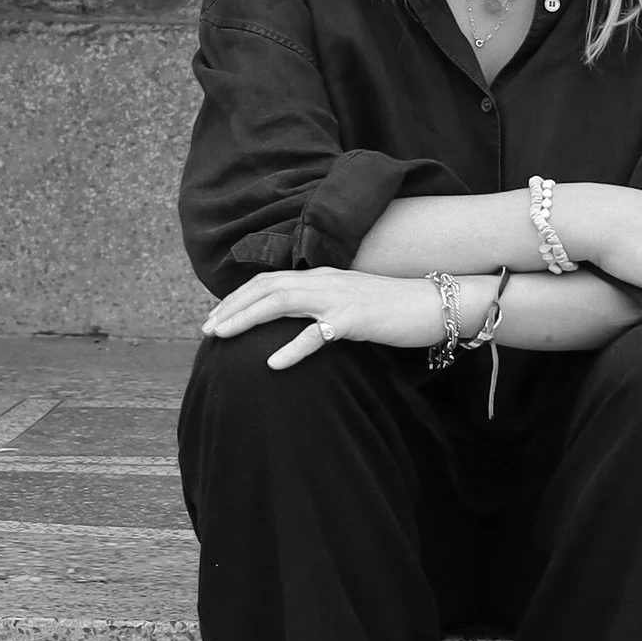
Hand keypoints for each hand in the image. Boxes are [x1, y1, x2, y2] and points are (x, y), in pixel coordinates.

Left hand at [202, 266, 448, 369]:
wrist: (435, 304)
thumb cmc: (395, 309)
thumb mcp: (352, 303)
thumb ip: (324, 307)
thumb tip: (300, 323)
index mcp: (323, 277)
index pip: (270, 280)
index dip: (239, 297)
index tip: (216, 316)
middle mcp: (325, 281)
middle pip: (267, 288)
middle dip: (232, 307)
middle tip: (207, 329)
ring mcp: (339, 298)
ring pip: (282, 301)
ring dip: (247, 318)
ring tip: (221, 336)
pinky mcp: (356, 318)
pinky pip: (318, 334)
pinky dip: (293, 348)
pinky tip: (273, 363)